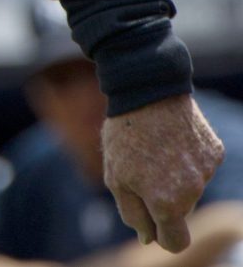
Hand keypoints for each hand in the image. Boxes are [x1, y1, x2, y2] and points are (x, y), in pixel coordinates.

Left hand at [102, 94, 224, 251]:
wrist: (148, 89)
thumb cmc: (125, 133)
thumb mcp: (115, 175)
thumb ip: (132, 213)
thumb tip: (149, 238)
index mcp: (165, 202)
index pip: (175, 241)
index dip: (161, 234)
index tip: (151, 222)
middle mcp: (192, 191)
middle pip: (180, 212)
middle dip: (163, 199)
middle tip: (142, 168)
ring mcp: (206, 171)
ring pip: (191, 188)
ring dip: (175, 177)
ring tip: (154, 147)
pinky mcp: (214, 152)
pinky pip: (200, 166)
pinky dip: (187, 158)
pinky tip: (171, 137)